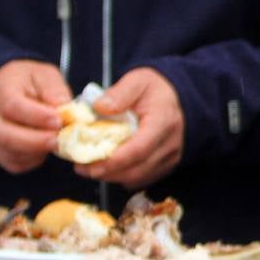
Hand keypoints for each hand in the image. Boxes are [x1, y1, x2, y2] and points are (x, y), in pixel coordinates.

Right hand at [0, 60, 70, 172]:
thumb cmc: (31, 82)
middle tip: (59, 140)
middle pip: (4, 135)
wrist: (12, 88)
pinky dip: (33, 160)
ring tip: (57, 142)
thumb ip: (55, 91)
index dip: (36, 117)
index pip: (12, 106)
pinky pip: (14, 163)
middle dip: (36, 141)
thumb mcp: (46, 76)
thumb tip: (65, 109)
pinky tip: (46, 148)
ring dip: (36, 151)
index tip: (58, 121)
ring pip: (9, 152)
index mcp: (1, 90)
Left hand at [75, 67, 183, 189]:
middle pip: (137, 169)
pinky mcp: (167, 164)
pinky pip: (143, 179)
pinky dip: (124, 177)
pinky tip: (110, 167)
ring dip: (112, 177)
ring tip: (91, 167)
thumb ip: (120, 93)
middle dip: (106, 173)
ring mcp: (171, 156)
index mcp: (162, 121)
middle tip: (81, 167)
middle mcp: (170, 143)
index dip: (112, 161)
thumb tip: (99, 108)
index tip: (87, 163)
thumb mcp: (138, 81)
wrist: (178, 97)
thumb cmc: (155, 89)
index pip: (139, 149)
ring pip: (138, 177)